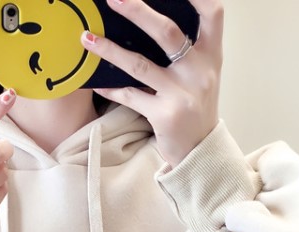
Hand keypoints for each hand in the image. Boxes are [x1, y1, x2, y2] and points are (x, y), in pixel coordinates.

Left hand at [81, 0, 222, 166]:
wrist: (200, 151)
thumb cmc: (195, 107)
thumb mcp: (201, 74)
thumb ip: (187, 49)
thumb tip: (149, 20)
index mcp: (211, 56)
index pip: (212, 14)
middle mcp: (199, 72)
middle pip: (168, 33)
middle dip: (138, 12)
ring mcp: (182, 94)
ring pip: (140, 65)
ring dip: (110, 50)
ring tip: (87, 38)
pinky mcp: (164, 116)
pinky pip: (131, 96)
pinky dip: (111, 89)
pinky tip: (97, 82)